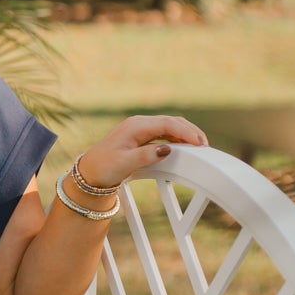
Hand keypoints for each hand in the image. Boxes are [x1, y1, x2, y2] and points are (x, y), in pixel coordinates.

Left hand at [75, 114, 208, 192]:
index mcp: (135, 126)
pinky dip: (177, 138)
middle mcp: (139, 124)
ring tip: (200, 147)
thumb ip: (146, 156)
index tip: (199, 143)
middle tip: (205, 146)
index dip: (186, 132)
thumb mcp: (124, 163)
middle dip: (190, 131)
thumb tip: (167, 149)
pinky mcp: (142, 136)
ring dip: (185, 134)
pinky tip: (185, 147)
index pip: (167, 124)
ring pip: (169, 126)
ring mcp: (141, 129)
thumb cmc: (103, 167)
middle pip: (171, 122)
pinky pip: (164, 133)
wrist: (89, 172)